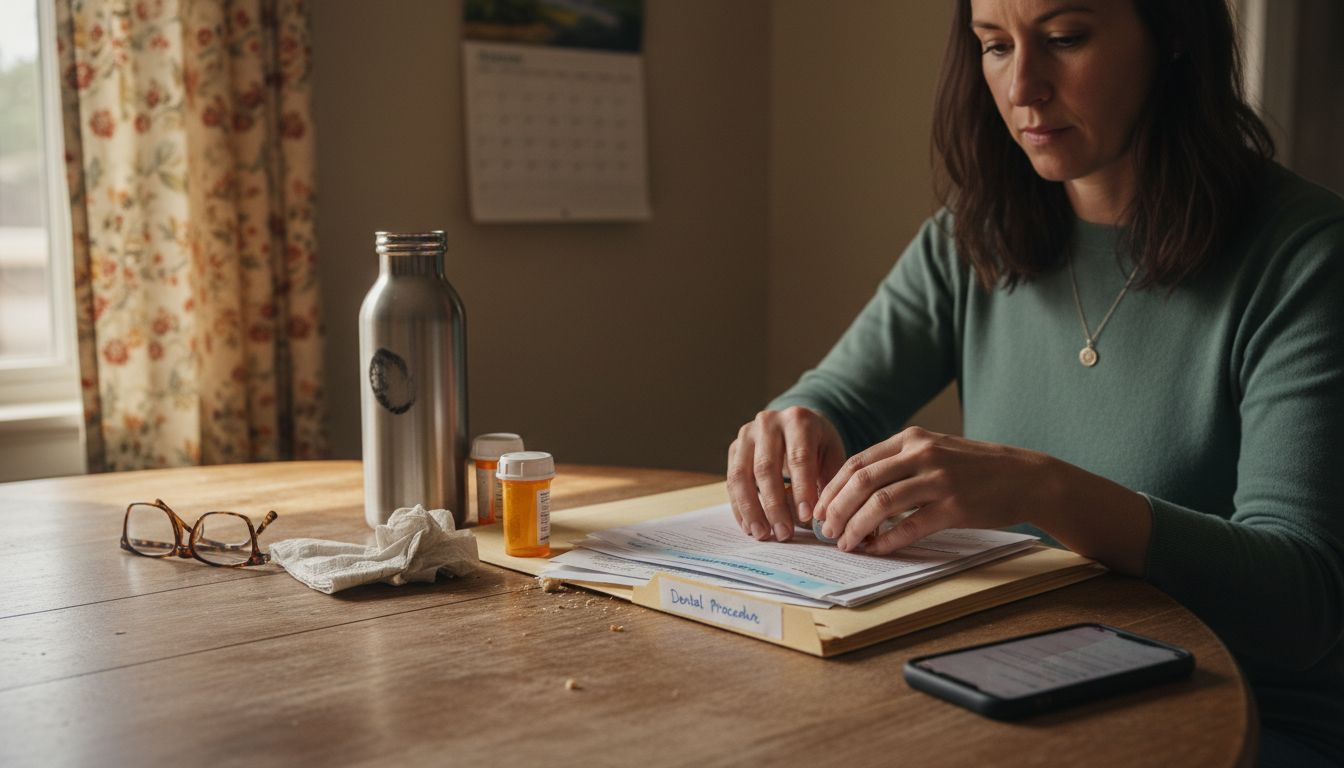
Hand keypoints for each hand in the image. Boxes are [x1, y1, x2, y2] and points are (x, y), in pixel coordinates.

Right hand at [726, 407, 845, 541]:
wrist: (796, 425)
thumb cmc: (818, 445)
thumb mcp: (832, 455)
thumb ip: (828, 483)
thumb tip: (820, 520)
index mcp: (798, 420)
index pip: (799, 457)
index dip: (801, 489)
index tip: (805, 518)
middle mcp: (768, 422)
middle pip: (766, 468)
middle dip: (774, 505)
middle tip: (784, 533)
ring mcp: (746, 434)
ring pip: (741, 475)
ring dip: (751, 510)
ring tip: (763, 534)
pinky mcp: (733, 449)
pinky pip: (730, 482)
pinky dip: (739, 507)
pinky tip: (749, 526)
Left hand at [813, 426, 1152, 574]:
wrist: (1026, 478)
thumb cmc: (975, 468)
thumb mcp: (935, 450)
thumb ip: (899, 463)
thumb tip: (855, 492)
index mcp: (912, 439)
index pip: (857, 462)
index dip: (832, 489)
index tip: (819, 509)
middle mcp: (922, 454)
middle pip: (862, 482)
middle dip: (836, 509)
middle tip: (826, 530)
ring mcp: (939, 479)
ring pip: (880, 504)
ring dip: (857, 527)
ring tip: (847, 542)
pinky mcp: (955, 507)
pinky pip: (910, 527)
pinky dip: (888, 541)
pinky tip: (877, 549)